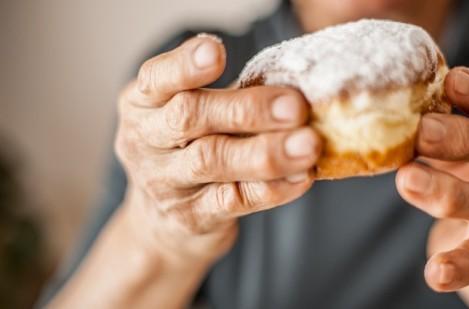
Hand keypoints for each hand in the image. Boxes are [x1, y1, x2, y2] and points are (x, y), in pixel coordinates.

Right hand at [115, 34, 321, 262]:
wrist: (162, 221)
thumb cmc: (190, 148)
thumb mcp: (193, 115)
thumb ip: (228, 98)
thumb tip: (295, 86)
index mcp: (143, 104)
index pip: (156, 79)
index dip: (184, 65)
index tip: (216, 52)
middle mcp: (146, 142)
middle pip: (189, 117)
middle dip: (246, 109)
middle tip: (294, 106)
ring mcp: (165, 183)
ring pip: (213, 161)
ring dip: (266, 152)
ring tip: (308, 144)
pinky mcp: (192, 216)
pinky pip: (235, 200)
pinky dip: (272, 187)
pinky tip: (300, 176)